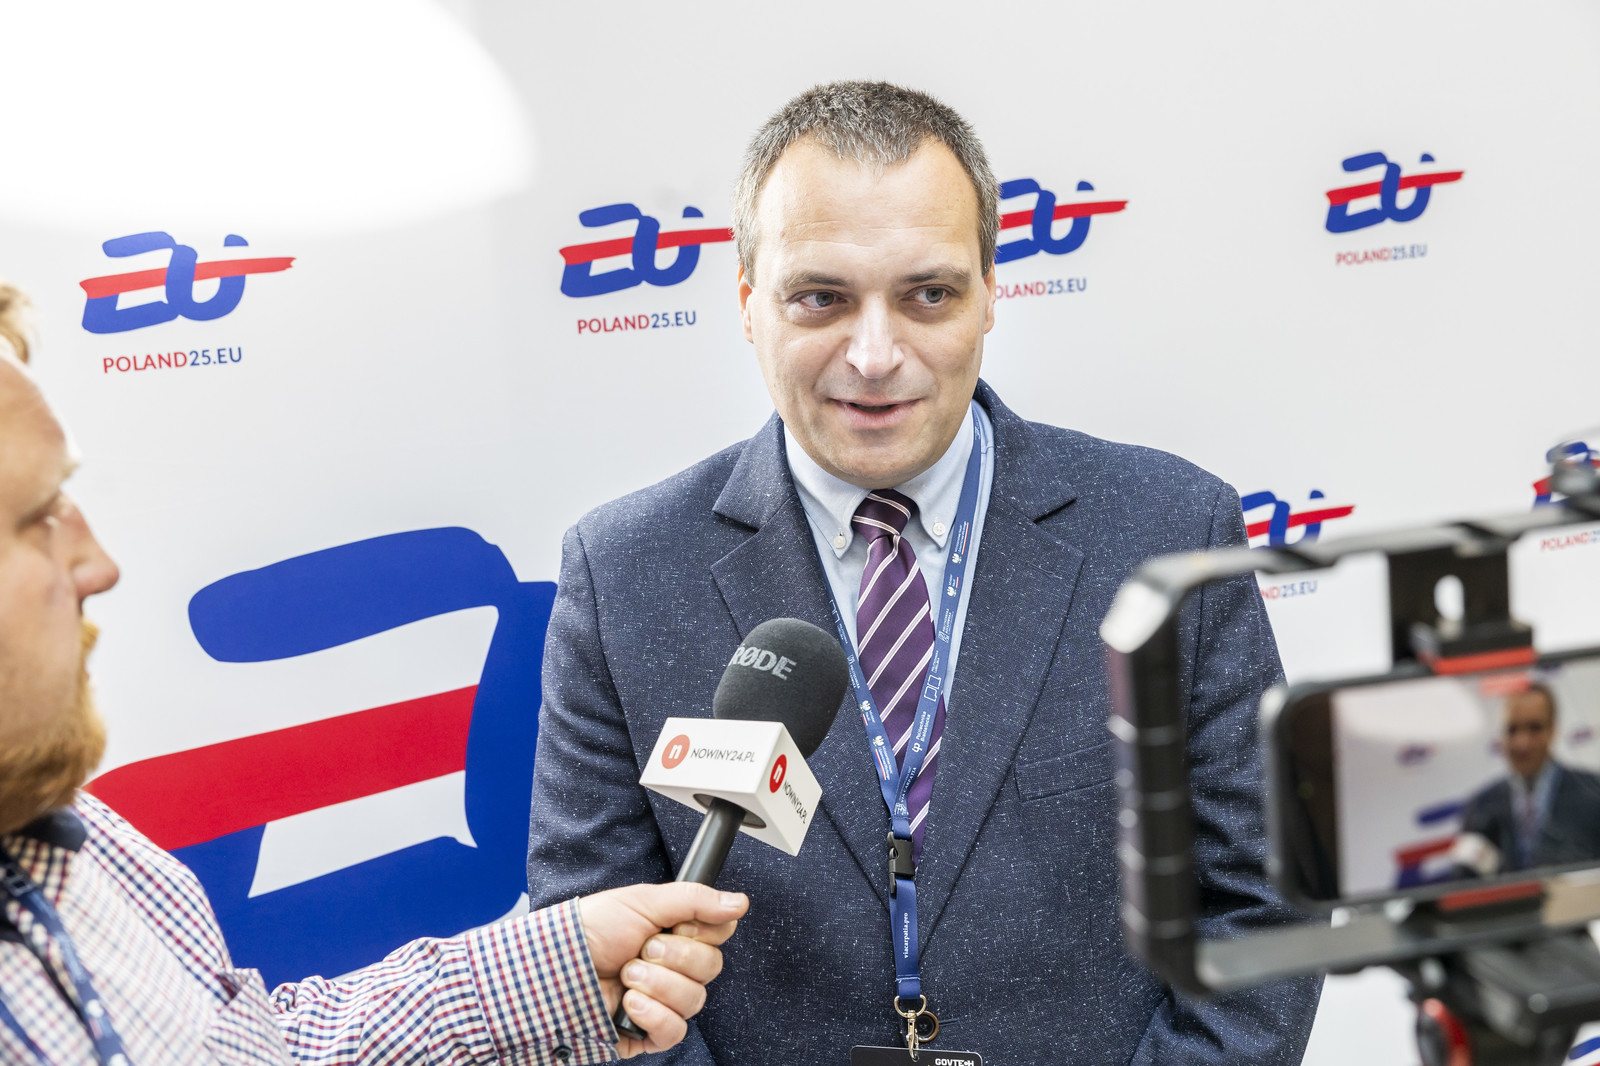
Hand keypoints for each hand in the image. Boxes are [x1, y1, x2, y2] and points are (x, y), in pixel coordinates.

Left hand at [577, 882, 748, 1056]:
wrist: (552, 967)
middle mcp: (672, 968)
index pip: (719, 935)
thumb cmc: (589, 930)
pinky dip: (654, 1015)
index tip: (678, 925)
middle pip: (712, 968)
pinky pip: (674, 1031)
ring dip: (658, 984)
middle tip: (643, 948)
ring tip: (627, 975)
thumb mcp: (642, 901)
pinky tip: (629, 1004)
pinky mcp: (646, 1033)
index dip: (703, 932)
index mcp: (674, 935)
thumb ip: (695, 899)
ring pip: (695, 1000)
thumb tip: (739, 902)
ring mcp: (661, 1002)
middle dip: (675, 956)